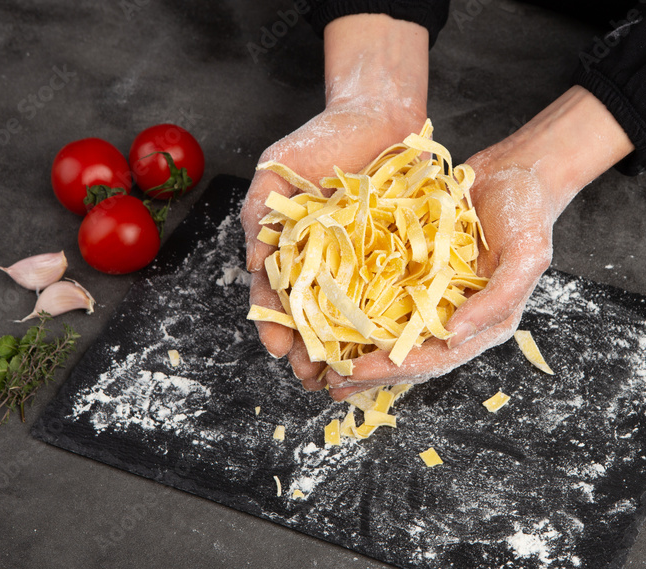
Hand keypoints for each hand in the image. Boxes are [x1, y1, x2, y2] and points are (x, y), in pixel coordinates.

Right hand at [240, 14, 428, 390]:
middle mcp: (324, 264)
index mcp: (291, 251)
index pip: (277, 296)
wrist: (377, 115)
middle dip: (309, 349)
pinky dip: (385, 320)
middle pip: (313, 317)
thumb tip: (249, 266)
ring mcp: (361, 263)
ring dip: (345, 348)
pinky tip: (384, 345)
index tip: (278, 347)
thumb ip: (258, 213)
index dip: (274, 323)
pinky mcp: (396, 256)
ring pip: (350, 315)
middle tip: (311, 376)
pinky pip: (391, 293)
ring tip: (343, 375)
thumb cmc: (320, 140)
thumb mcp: (276, 169)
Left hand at [325, 86, 634, 400]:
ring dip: (362, 353)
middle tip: (330, 381)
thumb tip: (455, 335)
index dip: (395, 368)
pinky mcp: (421, 275)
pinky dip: (362, 314)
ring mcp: (438, 297)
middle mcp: (458, 317)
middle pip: (410, 354)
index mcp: (485, 322)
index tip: (356, 372)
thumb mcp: (527, 255)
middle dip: (371, 371)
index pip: (436, 357)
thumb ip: (497, 299)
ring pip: (396, 334)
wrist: (517, 172)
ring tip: (323, 369)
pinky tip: (333, 322)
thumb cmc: (527, 213)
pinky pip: (388, 299)